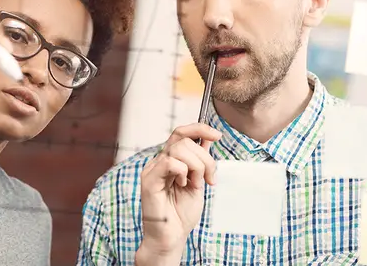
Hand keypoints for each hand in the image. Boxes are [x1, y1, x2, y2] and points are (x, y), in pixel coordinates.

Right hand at [138, 123, 221, 260]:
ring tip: (195, 184)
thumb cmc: (182, 214)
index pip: (181, 132)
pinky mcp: (149, 180)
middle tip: (208, 179)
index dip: (200, 128)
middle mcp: (159, 161)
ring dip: (196, 166)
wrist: (172, 237)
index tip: (217, 135)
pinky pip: (169, 162)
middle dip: (205, 158)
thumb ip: (200, 161)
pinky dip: (183, 172)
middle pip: (184, 139)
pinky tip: (183, 185)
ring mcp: (152, 169)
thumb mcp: (198, 181)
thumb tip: (208, 138)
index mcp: (170, 160)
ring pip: (179, 148)